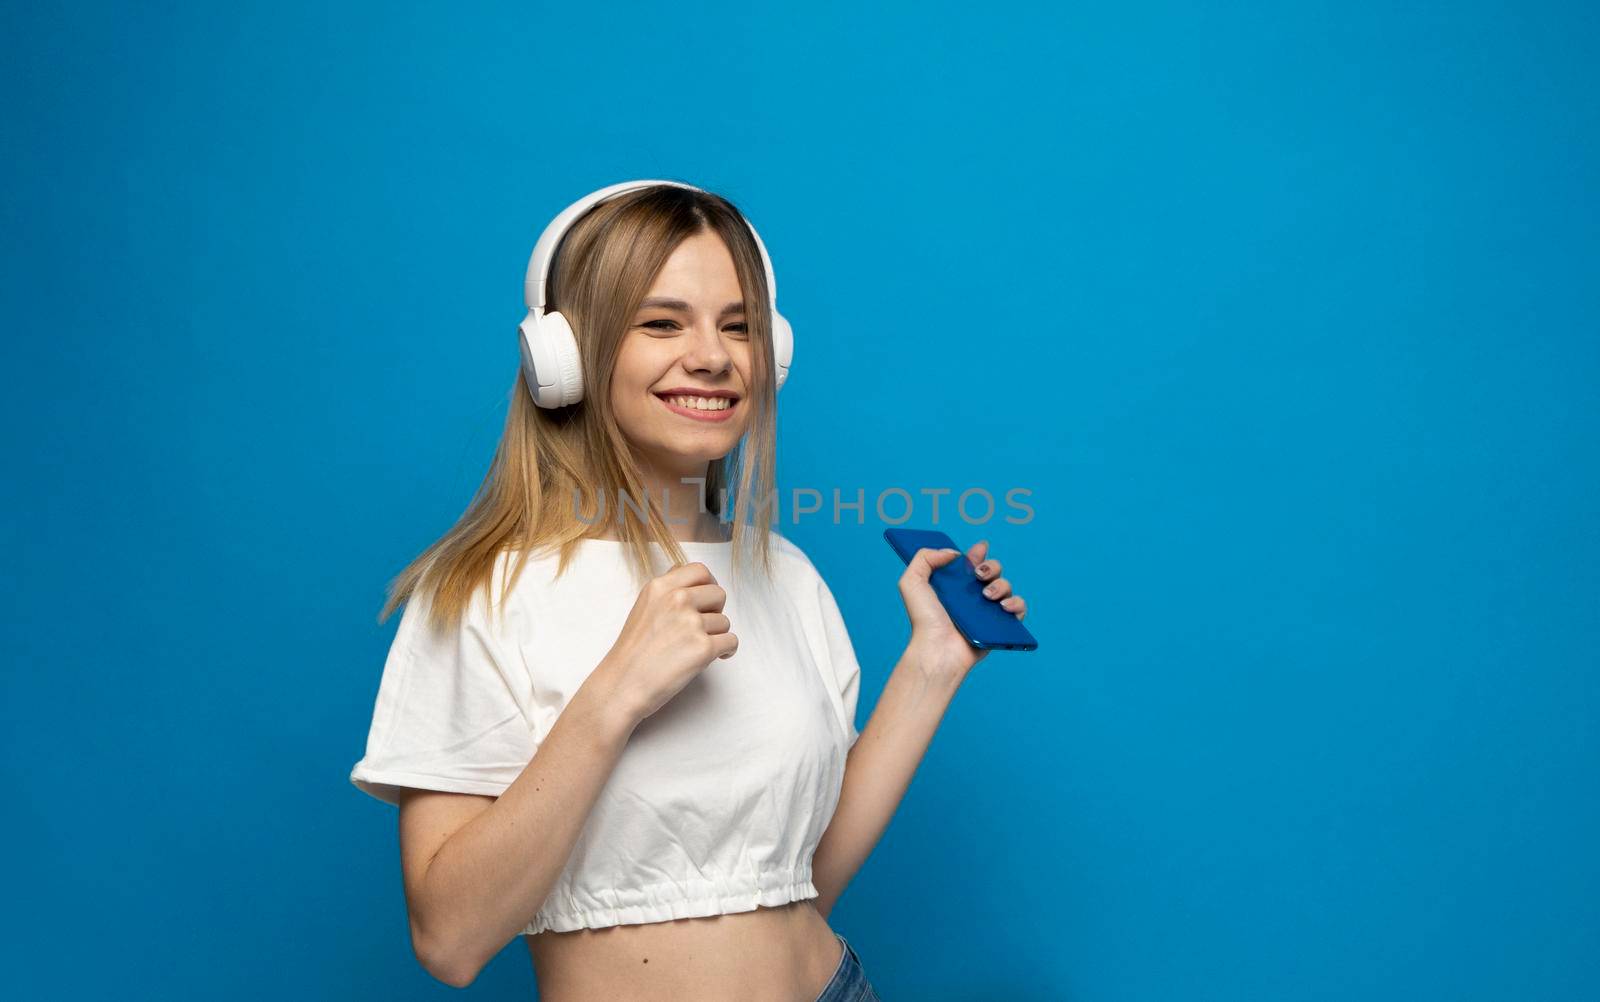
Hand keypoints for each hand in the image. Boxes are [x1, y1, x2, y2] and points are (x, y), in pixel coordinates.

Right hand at [597, 561, 738, 725]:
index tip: (707, 599)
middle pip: (718, 594)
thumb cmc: (632, 653)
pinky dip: (726, 651)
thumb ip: (668, 592)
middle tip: (704, 627)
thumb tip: (693, 584)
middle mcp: (677, 600)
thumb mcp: (643, 608)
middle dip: (716, 611)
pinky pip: (731, 642)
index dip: (709, 584)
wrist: (622, 685)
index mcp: (660, 587)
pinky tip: (714, 657)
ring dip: (716, 635)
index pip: (700, 571)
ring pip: (725, 621)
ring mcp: (691, 623)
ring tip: (696, 648)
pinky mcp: (703, 648)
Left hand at [897, 539, 1027, 682]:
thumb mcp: (912, 581)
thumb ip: (924, 557)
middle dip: (992, 566)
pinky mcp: (999, 626)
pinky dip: (1017, 604)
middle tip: (979, 575)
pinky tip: (1004, 607)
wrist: (937, 647)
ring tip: (987, 596)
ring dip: (1001, 585)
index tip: (978, 550)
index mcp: (954, 584)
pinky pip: (1018, 610)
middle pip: (993, 570)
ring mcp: (987, 611)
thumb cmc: (924, 620)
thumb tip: (953, 553)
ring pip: (1006, 586)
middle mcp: (972, 596)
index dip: (978, 553)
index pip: (972, 562)